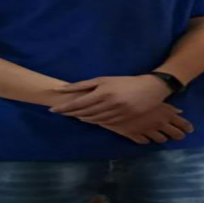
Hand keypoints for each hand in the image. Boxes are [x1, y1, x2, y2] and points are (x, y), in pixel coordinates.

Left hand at [51, 75, 171, 124]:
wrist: (150, 89)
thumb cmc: (125, 82)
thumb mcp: (104, 79)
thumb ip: (84, 85)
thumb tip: (65, 88)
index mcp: (103, 92)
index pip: (78, 103)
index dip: (65, 107)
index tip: (53, 110)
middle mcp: (108, 104)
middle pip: (83, 112)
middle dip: (69, 113)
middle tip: (58, 113)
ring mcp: (116, 113)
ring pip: (92, 119)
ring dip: (80, 118)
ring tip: (71, 115)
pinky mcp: (122, 120)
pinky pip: (103, 123)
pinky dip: (92, 121)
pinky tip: (87, 119)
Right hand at [102, 104, 193, 143]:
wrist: (118, 101)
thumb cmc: (139, 94)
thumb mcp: (157, 99)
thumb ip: (170, 108)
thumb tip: (180, 112)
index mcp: (165, 114)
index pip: (182, 124)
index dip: (187, 127)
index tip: (190, 130)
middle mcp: (159, 124)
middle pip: (174, 134)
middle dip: (178, 135)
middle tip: (180, 136)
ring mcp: (147, 130)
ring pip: (160, 139)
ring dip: (162, 138)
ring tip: (164, 137)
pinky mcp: (135, 134)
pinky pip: (144, 141)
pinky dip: (146, 140)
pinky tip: (146, 138)